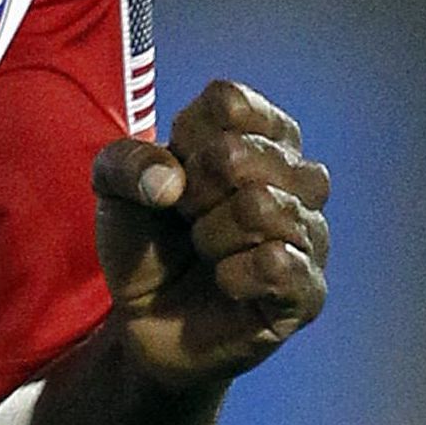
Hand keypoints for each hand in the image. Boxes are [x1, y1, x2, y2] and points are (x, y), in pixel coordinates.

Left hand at [91, 80, 329, 389]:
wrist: (147, 323)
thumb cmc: (146, 243)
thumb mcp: (115, 191)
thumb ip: (126, 163)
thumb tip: (171, 180)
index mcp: (259, 135)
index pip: (229, 102)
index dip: (186, 139)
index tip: (177, 172)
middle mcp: (298, 177)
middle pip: (237, 154)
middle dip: (191, 192)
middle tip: (187, 220)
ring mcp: (310, 233)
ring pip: (260, 206)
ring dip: (209, 235)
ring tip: (206, 252)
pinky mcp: (309, 291)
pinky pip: (278, 263)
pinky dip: (232, 274)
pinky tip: (224, 283)